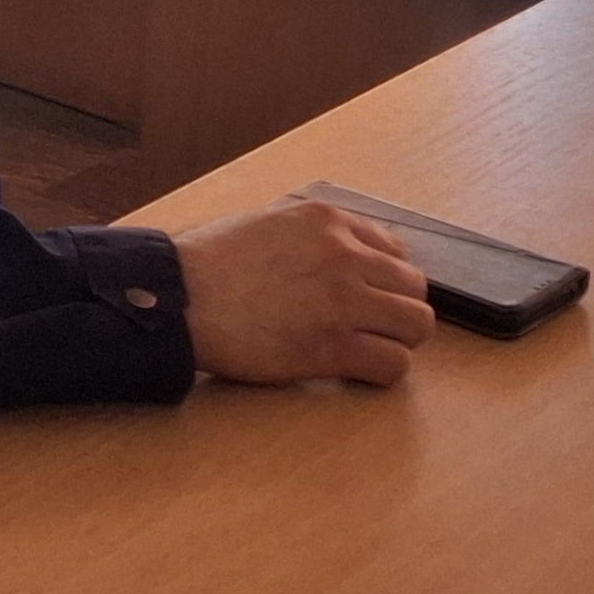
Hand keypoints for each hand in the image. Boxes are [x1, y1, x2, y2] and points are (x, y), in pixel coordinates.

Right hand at [172, 193, 436, 385]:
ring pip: (416, 325)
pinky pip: (393, 364)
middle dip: (397, 309)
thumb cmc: (208, 264)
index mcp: (327, 220)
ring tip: (368, 349)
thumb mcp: (267, 221)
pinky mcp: (332, 346)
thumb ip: (312, 234)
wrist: (177, 298)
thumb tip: (341, 253)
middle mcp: (344, 255)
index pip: (395, 249)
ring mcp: (342, 301)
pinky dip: (382, 372)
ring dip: (397, 340)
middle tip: (372, 327)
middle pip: (414, 287)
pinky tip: (357, 372)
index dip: (386, 279)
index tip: (371, 296)